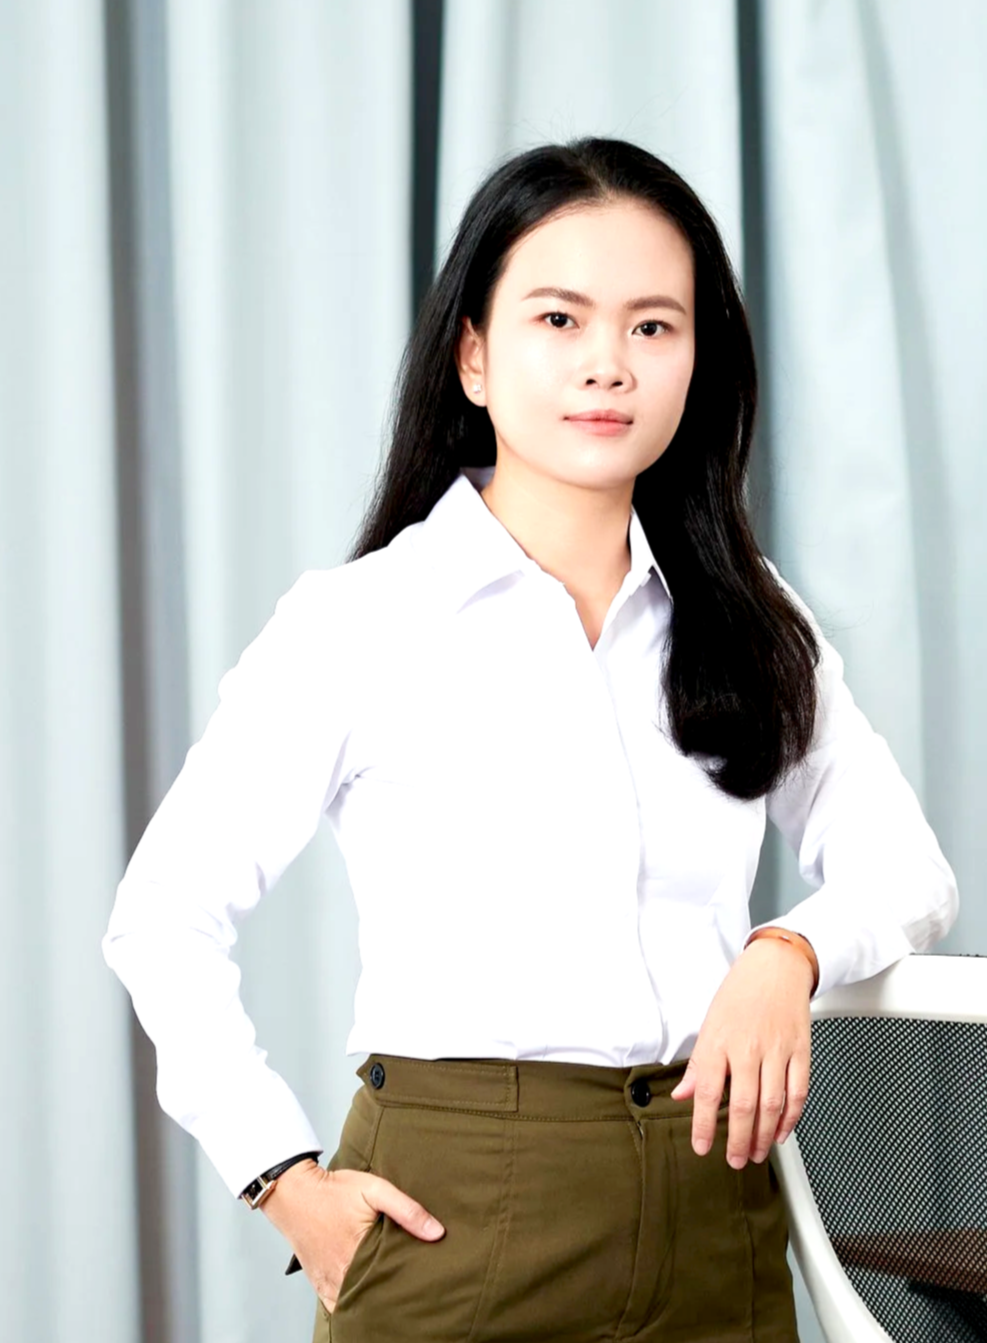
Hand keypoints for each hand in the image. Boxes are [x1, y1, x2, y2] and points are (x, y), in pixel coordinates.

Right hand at [260, 1159, 444, 1313]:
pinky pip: (336, 1306)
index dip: (408, 1282)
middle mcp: (341, 1276)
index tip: (421, 1279)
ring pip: (355, 1305)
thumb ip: (407, 1210)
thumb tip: (437, 1233)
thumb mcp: (375, 1190)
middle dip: (392, 1294)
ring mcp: (328, 1283)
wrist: (293, 1192)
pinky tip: (365, 1300)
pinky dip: (351, 1305)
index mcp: (358, 1256)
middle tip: (409, 1288)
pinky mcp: (319, 1284)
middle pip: (374, 1296)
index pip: (392, 1282)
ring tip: (390, 1294)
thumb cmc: (333, 1190)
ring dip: (371, 1300)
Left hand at [670, 937, 812, 1167]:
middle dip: (739, 1140)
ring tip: (757, 1154)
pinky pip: (798, 1092)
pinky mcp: (800, 1051)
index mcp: (719, 1041)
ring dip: (764, 1136)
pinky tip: (782, 1132)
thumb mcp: (710, 1024)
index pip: (708, 1093)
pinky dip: (791, 1118)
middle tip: (735, 1160)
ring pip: (772, 1105)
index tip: (702, 1147)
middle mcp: (748, 1048)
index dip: (704, 1125)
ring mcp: (777, 1050)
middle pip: (744, 1106)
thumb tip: (683, 1095)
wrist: (776, 966)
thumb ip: (699, 1066)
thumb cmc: (740, 993)